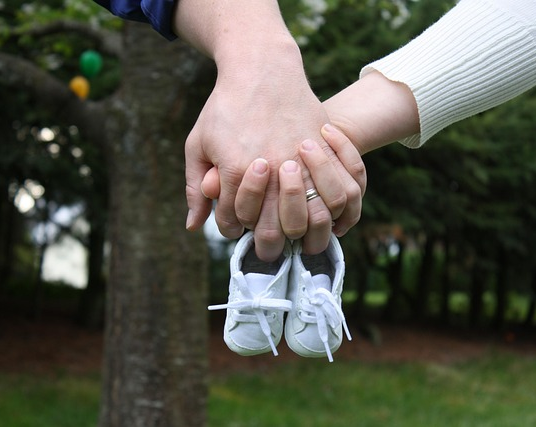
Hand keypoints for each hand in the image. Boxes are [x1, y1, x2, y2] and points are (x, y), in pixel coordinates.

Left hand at [184, 49, 335, 260]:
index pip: (233, 221)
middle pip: (273, 230)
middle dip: (267, 246)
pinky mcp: (324, 149)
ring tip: (296, 233)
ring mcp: (302, 159)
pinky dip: (336, 209)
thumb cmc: (225, 107)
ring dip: (303, 232)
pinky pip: (341, 191)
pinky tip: (321, 210)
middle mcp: (272, 169)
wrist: (261, 70)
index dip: (230, 228)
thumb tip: (194, 227)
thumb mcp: (198, 144)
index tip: (233, 225)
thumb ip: (194, 188)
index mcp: (236, 169)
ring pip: (311, 218)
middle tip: (267, 247)